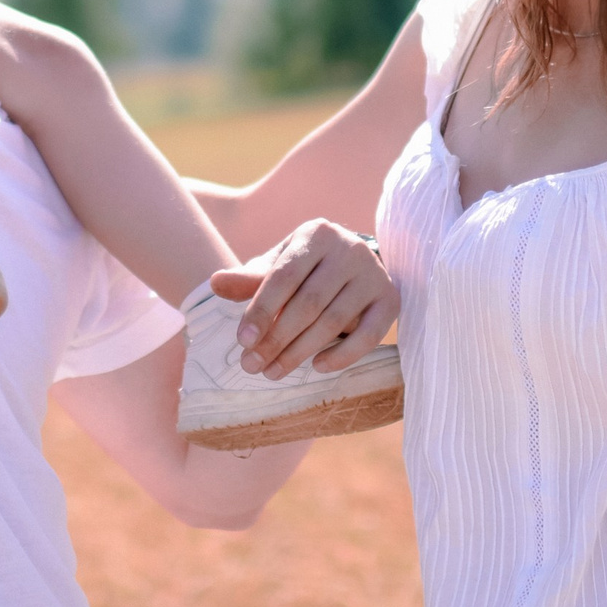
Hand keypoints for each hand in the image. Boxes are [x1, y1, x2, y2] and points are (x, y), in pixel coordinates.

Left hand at [210, 221, 396, 376]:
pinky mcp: (391, 299)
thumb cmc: (305, 268)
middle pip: (308, 302)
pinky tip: (317, 367)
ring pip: (334, 320)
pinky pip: (370, 335)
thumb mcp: (276, 266)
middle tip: (252, 366)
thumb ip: (249, 278)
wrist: (352, 264)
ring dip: (301, 352)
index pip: (284, 276)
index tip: (243, 342)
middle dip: (277, 338)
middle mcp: (349, 249)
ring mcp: (374, 274)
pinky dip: (343, 354)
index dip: (262, 310)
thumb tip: (215, 283)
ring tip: (273, 372)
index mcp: (316, 234)